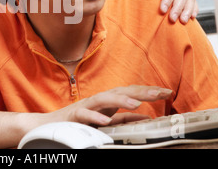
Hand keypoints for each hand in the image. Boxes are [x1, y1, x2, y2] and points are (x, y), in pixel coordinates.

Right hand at [46, 85, 171, 126]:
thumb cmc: (79, 122)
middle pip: (120, 91)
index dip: (148, 91)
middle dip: (140, 91)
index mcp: (108, 101)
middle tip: (160, 93)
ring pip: (103, 99)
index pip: (130, 92)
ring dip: (120, 100)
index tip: (167, 92)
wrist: (50, 126)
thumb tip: (145, 118)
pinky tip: (106, 121)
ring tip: (136, 103)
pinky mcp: (73, 116)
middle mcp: (98, 100)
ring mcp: (85, 106)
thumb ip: (124, 120)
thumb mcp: (106, 121)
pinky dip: (95, 117)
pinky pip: (84, 115)